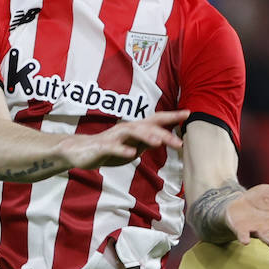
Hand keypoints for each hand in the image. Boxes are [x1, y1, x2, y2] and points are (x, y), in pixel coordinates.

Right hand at [59, 109, 189, 168]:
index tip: (188, 113)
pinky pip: (114, 148)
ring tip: (158, 142)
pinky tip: (132, 155)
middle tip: (180, 143)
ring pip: (132, 134)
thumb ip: (146, 143)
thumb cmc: (107, 150)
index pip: (156, 120)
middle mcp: (126, 129)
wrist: (80, 152)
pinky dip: (123, 150)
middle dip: (164, 133)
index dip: (171, 116)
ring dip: (145, 137)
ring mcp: (114, 137)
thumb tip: (164, 139)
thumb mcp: (132, 148)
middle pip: (147, 128)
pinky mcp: (103, 147)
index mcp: (134, 129)